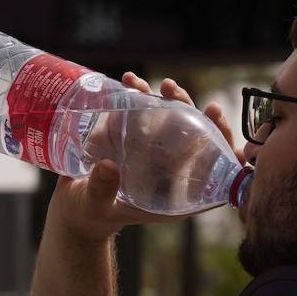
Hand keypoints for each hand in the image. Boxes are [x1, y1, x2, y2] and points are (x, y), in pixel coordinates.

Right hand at [46, 72, 243, 244]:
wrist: (72, 207)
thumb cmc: (89, 215)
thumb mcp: (95, 206)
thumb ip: (102, 191)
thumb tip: (108, 167)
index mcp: (174, 197)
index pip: (213, 175)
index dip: (224, 150)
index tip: (217, 123)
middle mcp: (172, 173)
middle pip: (200, 142)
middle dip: (198, 115)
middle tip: (180, 96)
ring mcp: (156, 155)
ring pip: (179, 124)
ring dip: (175, 100)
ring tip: (163, 85)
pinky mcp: (137, 139)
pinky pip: (148, 114)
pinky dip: (142, 95)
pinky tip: (130, 81)